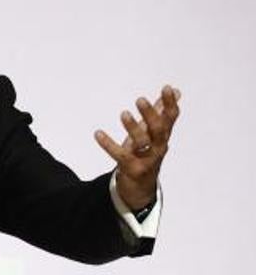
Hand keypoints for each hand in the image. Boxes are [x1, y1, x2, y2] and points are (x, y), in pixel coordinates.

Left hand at [94, 84, 180, 210]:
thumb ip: (162, 112)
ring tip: (124, 113)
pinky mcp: (132, 169)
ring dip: (133, 128)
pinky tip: (98, 133)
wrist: (141, 186)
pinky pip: (120, 155)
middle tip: (140, 99)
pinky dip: (109, 145)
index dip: (170, 104)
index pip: (171, 118)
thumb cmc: (147, 152)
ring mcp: (147, 159)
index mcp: (163, 136)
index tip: (167, 88)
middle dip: (151, 115)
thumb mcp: (154, 132)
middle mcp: (158, 147)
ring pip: (142, 143)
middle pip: (159, 130)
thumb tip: (176, 91)